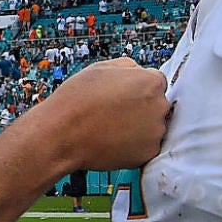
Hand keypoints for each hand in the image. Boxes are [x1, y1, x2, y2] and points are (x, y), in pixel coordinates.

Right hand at [30, 57, 168, 170]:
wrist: (62, 134)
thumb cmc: (77, 100)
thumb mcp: (102, 68)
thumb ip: (128, 67)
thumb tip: (137, 72)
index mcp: (151, 82)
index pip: (156, 82)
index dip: (139, 88)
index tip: (127, 95)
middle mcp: (159, 106)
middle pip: (157, 105)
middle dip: (141, 107)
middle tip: (116, 111)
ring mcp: (155, 132)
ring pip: (152, 127)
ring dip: (139, 127)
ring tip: (112, 126)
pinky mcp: (148, 154)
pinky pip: (146, 147)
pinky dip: (134, 145)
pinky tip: (113, 139)